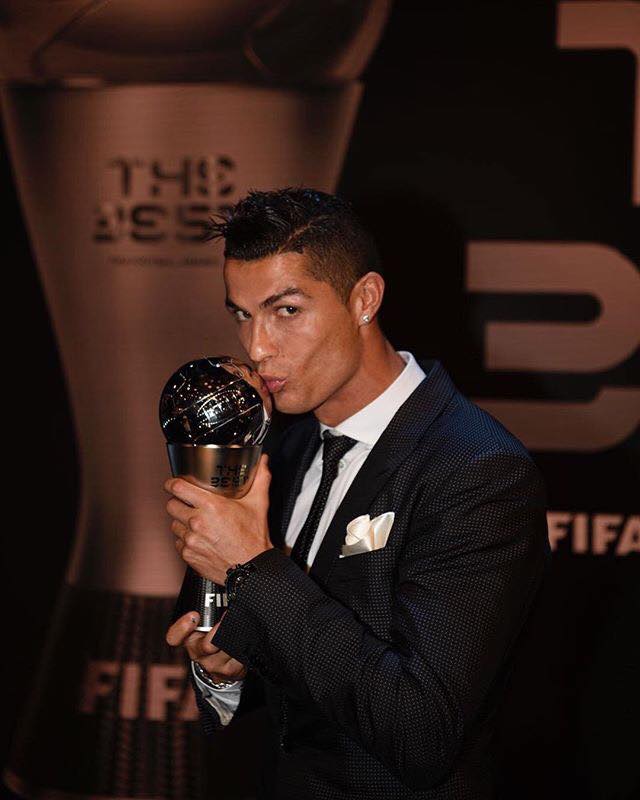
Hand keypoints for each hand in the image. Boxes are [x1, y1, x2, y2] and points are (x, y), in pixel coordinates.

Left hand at [164, 453, 273, 584]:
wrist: (251, 568)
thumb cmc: (253, 539)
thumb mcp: (258, 504)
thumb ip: (260, 479)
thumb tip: (262, 463)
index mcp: (210, 506)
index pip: (178, 488)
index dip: (172, 483)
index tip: (172, 483)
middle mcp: (197, 523)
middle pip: (171, 505)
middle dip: (177, 502)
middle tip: (187, 503)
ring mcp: (190, 540)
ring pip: (174, 524)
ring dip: (181, 522)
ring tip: (195, 522)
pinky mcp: (188, 555)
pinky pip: (178, 542)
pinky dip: (185, 539)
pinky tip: (198, 538)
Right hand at [166, 610, 247, 682]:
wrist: (224, 662)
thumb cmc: (215, 631)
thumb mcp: (206, 617)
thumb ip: (207, 602)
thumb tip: (214, 575)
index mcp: (188, 637)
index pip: (174, 637)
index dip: (182, 628)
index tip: (194, 615)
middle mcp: (197, 652)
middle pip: (205, 646)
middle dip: (218, 633)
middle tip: (228, 617)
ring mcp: (213, 664)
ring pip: (227, 652)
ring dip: (236, 637)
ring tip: (244, 624)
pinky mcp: (230, 671)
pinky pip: (240, 658)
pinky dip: (246, 646)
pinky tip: (249, 638)